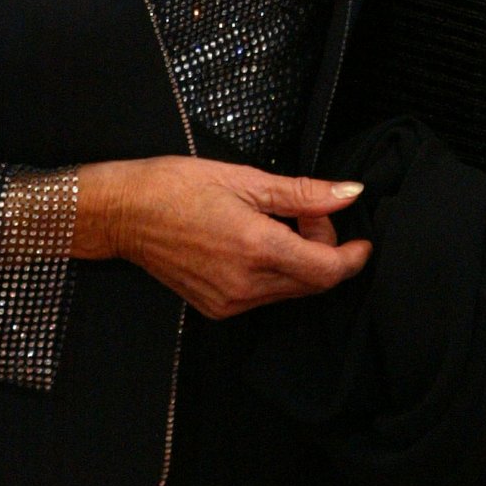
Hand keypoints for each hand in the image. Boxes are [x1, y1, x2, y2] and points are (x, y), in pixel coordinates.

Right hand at [74, 155, 371, 319]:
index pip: (327, 270)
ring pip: (289, 291)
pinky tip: (253, 243)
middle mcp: (246, 284)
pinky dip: (273, 273)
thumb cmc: (175, 185)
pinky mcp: (216, 308)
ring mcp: (230, 301)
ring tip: (276, 224)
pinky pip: (263, 296)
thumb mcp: (244, 178)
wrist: (122, 212)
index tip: (362, 242)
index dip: (352, 257)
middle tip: (307, 216)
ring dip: (298, 262)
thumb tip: (348, 194)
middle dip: (324, 251)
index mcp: (257, 248)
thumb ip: (302, 193)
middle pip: (312, 283)